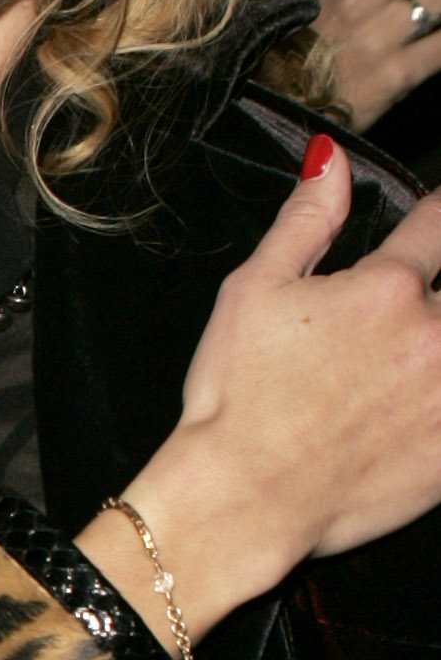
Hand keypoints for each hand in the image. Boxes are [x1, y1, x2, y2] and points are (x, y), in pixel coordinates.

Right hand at [76, 138, 440, 647]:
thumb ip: (304, 221)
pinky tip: (422, 399)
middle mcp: (435, 336)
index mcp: (386, 289)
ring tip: (421, 353)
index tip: (437, 223)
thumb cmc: (238, 399)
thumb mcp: (252, 293)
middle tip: (420, 304)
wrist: (244, 500)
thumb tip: (332, 160)